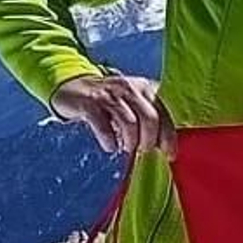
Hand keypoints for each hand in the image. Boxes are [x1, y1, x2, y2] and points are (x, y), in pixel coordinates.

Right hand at [49, 73, 175, 158]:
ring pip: (129, 122)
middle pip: (149, 118)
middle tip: (143, 150)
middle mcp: (129, 88)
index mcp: (145, 88)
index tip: (170, 155)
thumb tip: (166, 147)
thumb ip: (149, 120)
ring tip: (128, 148)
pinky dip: (109, 140)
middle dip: (149, 140)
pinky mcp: (89, 102)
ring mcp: (108, 94)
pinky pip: (103, 125)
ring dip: (131, 141)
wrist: (72, 87)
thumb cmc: (109, 103)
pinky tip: (110, 146)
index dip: (169, 137)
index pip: (163, 114)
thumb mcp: (132, 105)